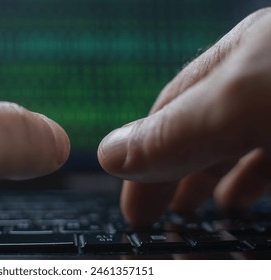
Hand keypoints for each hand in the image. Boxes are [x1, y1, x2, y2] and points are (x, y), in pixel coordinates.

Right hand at [98, 8, 270, 225]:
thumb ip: (176, 131)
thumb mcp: (240, 104)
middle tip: (151, 216)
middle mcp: (260, 77)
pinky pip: (270, 155)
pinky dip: (249, 180)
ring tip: (192, 209)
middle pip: (199, 131)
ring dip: (207, 177)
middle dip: (170, 175)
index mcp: (237, 58)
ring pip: (236, 144)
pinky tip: (238, 198)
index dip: (142, 161)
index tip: (131, 209)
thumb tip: (108, 154)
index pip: (169, 113)